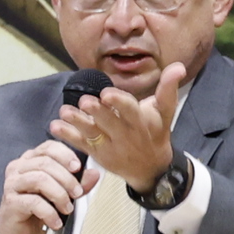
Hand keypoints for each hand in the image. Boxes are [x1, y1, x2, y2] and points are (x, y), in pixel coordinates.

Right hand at [0, 139, 94, 233]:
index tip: (78, 168)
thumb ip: (77, 183)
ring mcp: (12, 184)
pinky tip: (56, 222)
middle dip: (67, 179)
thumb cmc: (36, 210)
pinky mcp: (11, 202)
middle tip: (78, 194)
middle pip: (46, 163)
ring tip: (68, 209)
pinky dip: (50, 213)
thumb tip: (94, 174)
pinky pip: (34, 202)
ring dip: (60, 195)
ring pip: (40, 179)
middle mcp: (18, 168)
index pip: (48, 147)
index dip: (65, 155)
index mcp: (30, 160)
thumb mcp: (60, 194)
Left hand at [50, 62, 187, 193]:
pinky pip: (82, 146)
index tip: (106, 93)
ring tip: (64, 112)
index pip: (130, 111)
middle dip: (97, 113)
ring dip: (77, 123)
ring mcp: (111, 147)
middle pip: (110, 124)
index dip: (119, 103)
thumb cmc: (156, 132)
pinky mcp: (98, 155)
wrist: (151, 168)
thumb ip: (168, 88)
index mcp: (141, 123)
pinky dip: (68, 136)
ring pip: (93, 135)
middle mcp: (126, 136)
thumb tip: (178, 66)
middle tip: (84, 102)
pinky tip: (55, 126)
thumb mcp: (165, 111)